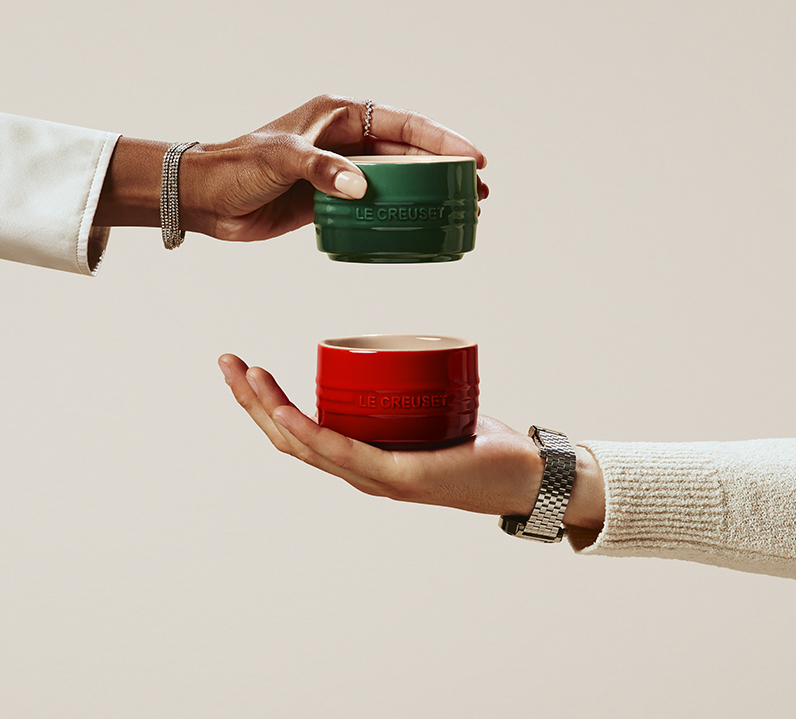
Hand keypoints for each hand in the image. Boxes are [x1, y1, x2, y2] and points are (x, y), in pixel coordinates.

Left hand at [96, 94, 487, 240]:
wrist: (207, 198)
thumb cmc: (237, 167)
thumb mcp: (281, 159)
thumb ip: (322, 170)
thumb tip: (362, 187)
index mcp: (339, 116)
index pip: (403, 125)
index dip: (442, 140)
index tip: (473, 158)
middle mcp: (345, 141)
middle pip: (408, 153)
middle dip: (445, 170)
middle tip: (477, 191)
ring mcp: (341, 172)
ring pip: (396, 180)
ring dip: (427, 194)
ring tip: (460, 211)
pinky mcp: (332, 200)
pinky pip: (375, 205)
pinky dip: (398, 215)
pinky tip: (418, 226)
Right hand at [218, 354, 605, 528]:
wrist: (529, 475)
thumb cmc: (481, 446)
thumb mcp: (429, 414)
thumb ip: (406, 396)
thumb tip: (395, 356)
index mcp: (363, 458)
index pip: (299, 432)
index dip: (264, 402)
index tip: (244, 367)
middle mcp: (361, 473)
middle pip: (289, 440)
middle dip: (251, 400)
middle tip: (227, 361)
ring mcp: (378, 478)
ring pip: (306, 446)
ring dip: (268, 410)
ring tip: (246, 374)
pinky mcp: (401, 476)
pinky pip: (345, 454)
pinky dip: (310, 433)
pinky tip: (286, 413)